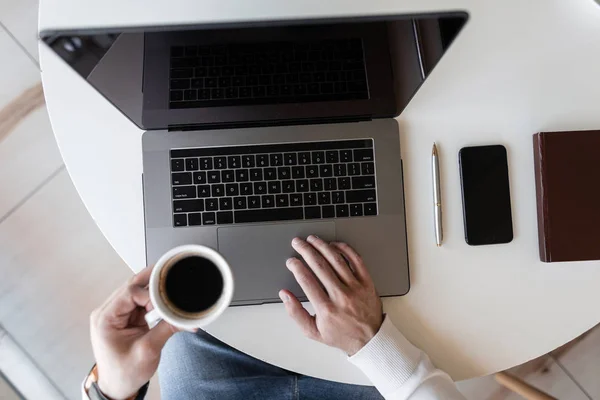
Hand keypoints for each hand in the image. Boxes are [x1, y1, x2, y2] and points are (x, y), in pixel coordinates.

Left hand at [90, 266, 176, 399]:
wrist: (118, 387)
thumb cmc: (124, 373)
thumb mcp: (148, 351)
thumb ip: (166, 328)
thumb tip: (183, 316)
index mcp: (105, 319)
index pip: (129, 292)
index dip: (150, 294)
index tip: (166, 303)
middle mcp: (108, 312)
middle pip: (133, 287)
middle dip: (154, 286)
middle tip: (172, 282)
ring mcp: (117, 314)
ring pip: (139, 292)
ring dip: (156, 296)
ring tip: (170, 301)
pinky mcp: (127, 318)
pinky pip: (143, 302)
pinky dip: (155, 303)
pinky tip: (164, 308)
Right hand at [280, 236, 382, 355]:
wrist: (370, 340)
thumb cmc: (341, 335)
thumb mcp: (313, 331)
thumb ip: (296, 313)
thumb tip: (284, 295)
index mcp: (326, 309)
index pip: (307, 281)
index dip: (296, 267)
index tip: (291, 261)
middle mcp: (341, 296)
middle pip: (320, 266)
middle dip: (306, 251)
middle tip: (297, 243)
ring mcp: (355, 288)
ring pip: (336, 260)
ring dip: (322, 246)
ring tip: (312, 239)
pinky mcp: (367, 282)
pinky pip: (356, 260)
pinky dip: (345, 249)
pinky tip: (334, 245)